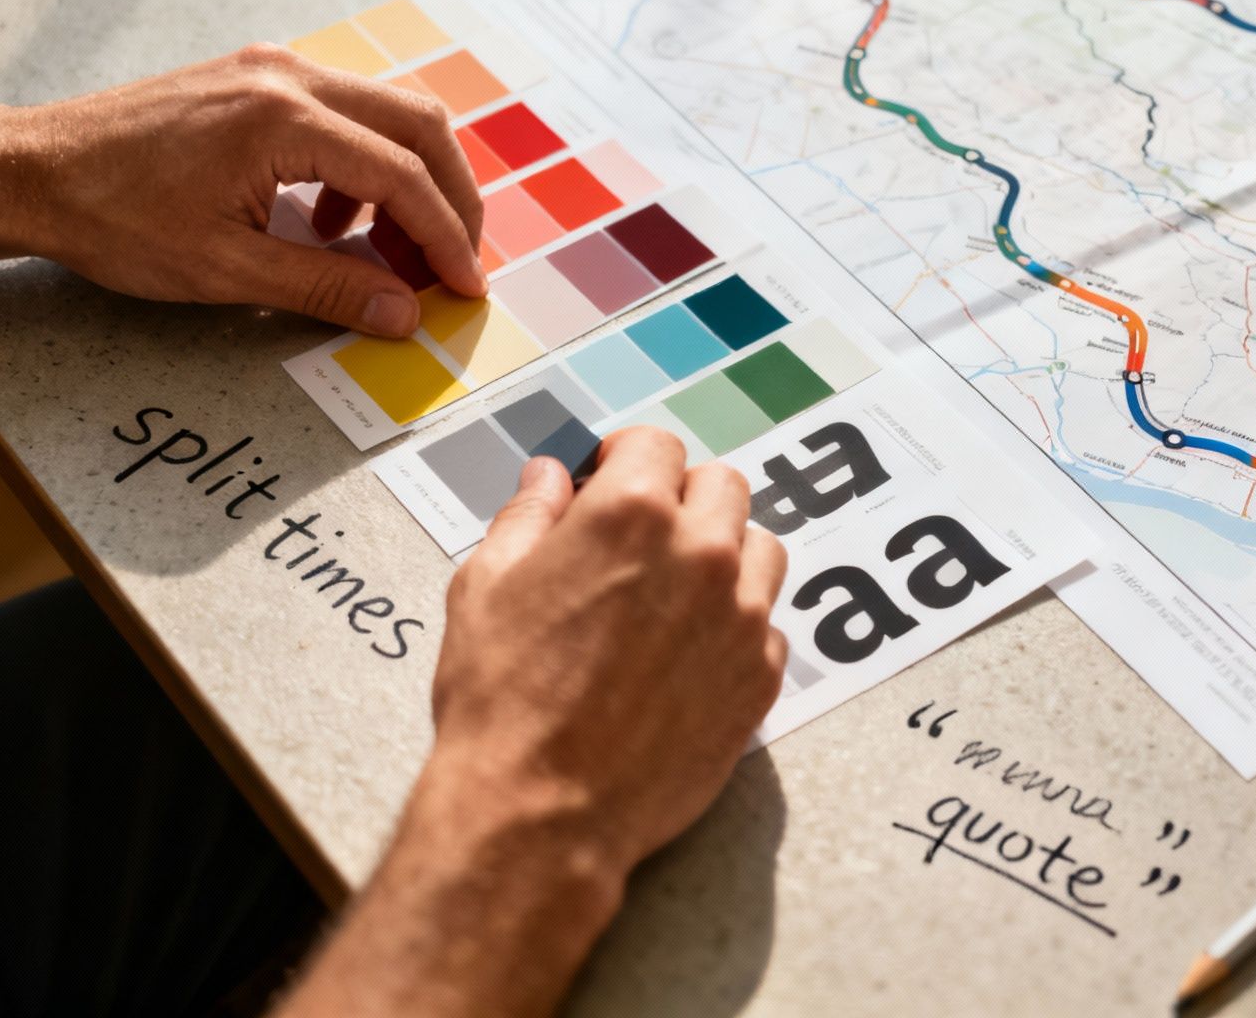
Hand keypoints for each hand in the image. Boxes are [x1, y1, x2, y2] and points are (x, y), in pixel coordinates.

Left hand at [7, 44, 484, 335]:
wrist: (33, 172)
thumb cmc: (111, 216)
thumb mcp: (225, 269)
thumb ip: (328, 289)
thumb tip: (401, 314)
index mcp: (284, 119)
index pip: (402, 175)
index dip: (445, 237)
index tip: (465, 285)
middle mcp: (288, 77)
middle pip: (418, 125)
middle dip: (450, 200)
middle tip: (454, 263)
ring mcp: (273, 70)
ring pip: (388, 114)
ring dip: (409, 183)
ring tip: (394, 255)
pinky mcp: (257, 80)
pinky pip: (345, 115)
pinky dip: (365, 169)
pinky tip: (334, 226)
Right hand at [274, 428, 787, 1017]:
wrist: (542, 810)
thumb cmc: (504, 701)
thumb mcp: (487, 586)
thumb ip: (528, 516)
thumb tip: (549, 478)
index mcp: (631, 515)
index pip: (656, 445)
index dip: (624, 459)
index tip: (609, 479)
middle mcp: (701, 554)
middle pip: (721, 485)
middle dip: (680, 497)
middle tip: (642, 535)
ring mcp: (742, 617)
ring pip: (760, 548)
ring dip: (723, 553)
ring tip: (674, 590)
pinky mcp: (760, 678)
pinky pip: (768, 624)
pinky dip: (735, 625)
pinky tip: (688, 652)